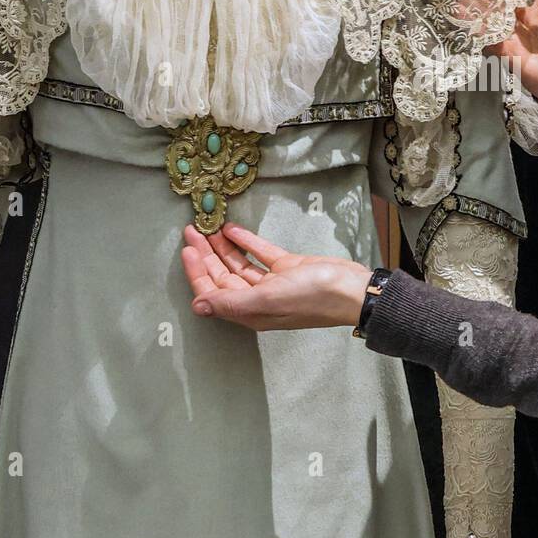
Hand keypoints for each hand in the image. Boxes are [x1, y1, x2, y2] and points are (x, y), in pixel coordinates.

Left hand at [180, 222, 372, 330]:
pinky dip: (246, 241)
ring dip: (223, 247)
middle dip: (206, 254)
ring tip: (208, 227)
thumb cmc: (310, 297)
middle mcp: (257, 298)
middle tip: (192, 230)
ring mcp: (274, 282)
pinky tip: (233, 229)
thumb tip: (197, 307)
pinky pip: (260, 253)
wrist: (351, 290)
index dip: (197, 271)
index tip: (186, 248)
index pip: (213, 291)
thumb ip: (230, 301)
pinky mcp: (288, 267)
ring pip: (239, 263)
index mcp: (249, 310)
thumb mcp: (266, 299)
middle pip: (223, 276)